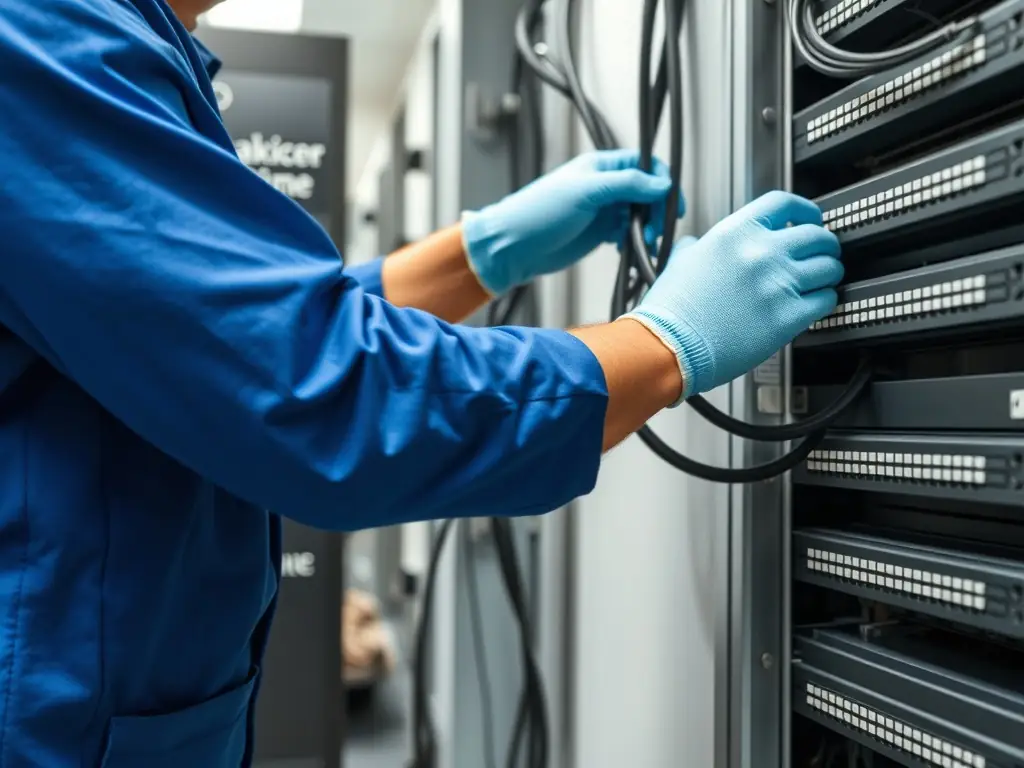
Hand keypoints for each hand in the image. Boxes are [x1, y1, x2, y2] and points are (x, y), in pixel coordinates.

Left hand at [461, 149, 684, 294]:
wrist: (514, 245)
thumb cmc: (539, 211)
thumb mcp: (586, 192)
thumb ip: (626, 185)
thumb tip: (663, 184)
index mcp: (602, 166)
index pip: (645, 165)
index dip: (662, 182)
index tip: (671, 203)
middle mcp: (606, 186)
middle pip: (648, 192)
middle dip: (657, 211)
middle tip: (655, 232)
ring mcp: (603, 210)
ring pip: (640, 215)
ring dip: (648, 229)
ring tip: (644, 244)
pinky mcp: (600, 233)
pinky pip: (628, 233)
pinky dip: (635, 241)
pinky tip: (628, 249)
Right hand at [624, 191, 842, 399]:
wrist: (669, 346)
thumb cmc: (671, 311)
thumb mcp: (679, 262)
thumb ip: (696, 247)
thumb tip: (697, 244)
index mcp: (735, 233)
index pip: (785, 204)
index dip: (805, 210)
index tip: (810, 219)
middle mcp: (762, 253)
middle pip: (817, 235)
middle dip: (824, 245)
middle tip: (821, 254)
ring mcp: (778, 284)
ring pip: (829, 267)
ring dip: (829, 273)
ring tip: (820, 281)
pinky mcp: (788, 316)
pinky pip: (826, 300)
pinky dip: (825, 300)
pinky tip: (814, 304)